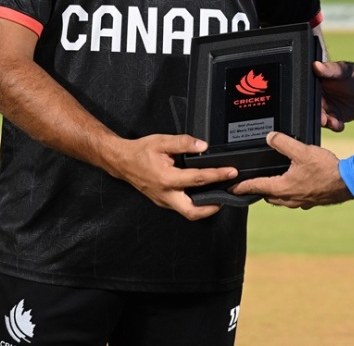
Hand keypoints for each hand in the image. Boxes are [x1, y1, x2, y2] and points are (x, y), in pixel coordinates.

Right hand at [105, 134, 237, 220]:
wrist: (122, 161)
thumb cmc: (140, 152)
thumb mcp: (162, 142)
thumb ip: (184, 143)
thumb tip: (203, 146)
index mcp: (167, 179)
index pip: (198, 179)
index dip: (217, 175)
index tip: (231, 172)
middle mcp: (166, 195)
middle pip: (193, 212)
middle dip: (213, 207)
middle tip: (226, 195)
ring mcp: (163, 201)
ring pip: (188, 212)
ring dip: (205, 206)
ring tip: (218, 193)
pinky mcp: (163, 202)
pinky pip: (182, 206)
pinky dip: (194, 202)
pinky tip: (202, 192)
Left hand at [231, 132, 352, 208]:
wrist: (348, 182)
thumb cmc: (327, 170)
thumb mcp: (302, 150)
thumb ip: (283, 143)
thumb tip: (270, 137)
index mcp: (282, 187)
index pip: (256, 186)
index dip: (241, 186)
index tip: (231, 188)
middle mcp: (289, 198)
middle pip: (266, 195)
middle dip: (258, 189)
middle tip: (250, 182)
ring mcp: (300, 202)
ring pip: (280, 199)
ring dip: (273, 191)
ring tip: (270, 182)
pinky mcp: (310, 201)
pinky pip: (293, 198)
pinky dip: (288, 192)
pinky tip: (295, 184)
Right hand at [314, 60, 353, 131]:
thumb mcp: (344, 70)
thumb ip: (330, 69)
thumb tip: (316, 65)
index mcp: (317, 84)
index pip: (308, 94)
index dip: (308, 101)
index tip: (311, 106)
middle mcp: (320, 98)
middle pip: (313, 108)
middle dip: (317, 115)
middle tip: (322, 119)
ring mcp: (328, 108)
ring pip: (322, 118)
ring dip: (325, 123)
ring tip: (332, 122)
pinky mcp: (337, 117)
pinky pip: (333, 125)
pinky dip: (335, 126)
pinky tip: (339, 125)